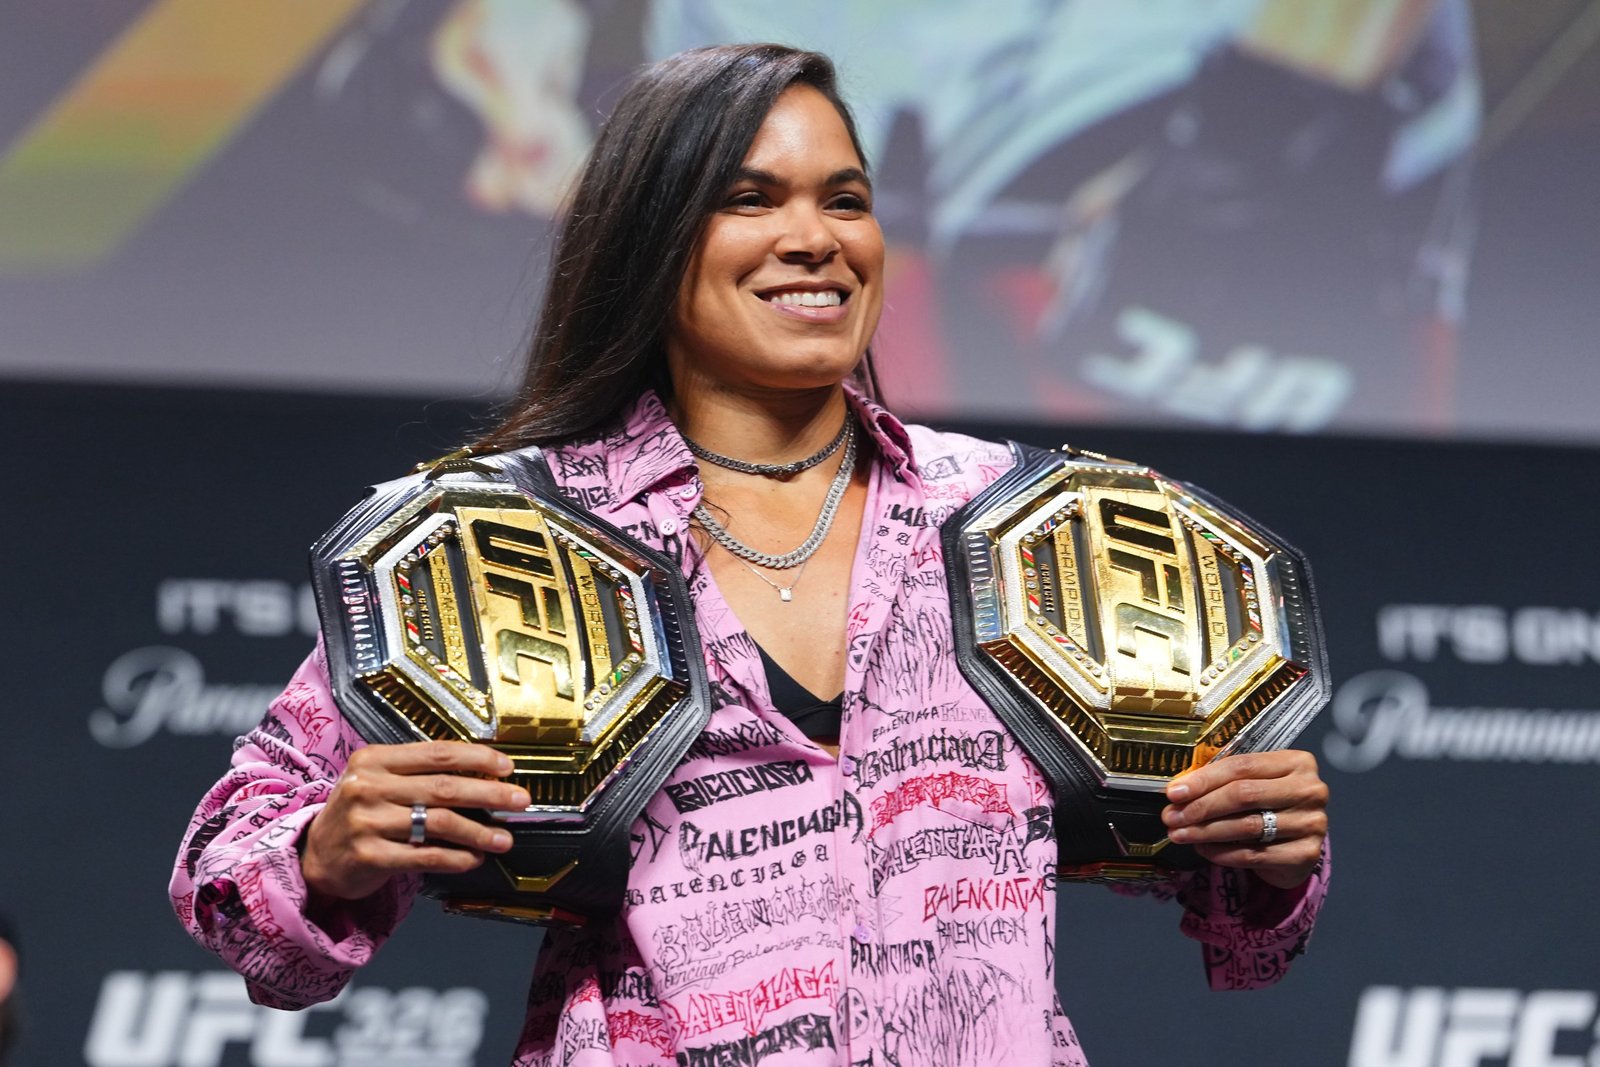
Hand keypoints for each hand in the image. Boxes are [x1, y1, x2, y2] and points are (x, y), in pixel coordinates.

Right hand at [301, 741, 529, 900]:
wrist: (315, 857)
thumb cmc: (358, 814)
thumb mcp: (377, 781)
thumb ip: (417, 774)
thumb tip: (481, 776)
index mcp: (374, 759)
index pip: (437, 753)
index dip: (478, 759)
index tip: (507, 767)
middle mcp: (369, 787)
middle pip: (444, 787)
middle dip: (490, 794)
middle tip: (520, 800)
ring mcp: (367, 822)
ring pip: (439, 823)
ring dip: (479, 832)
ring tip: (503, 839)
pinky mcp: (370, 856)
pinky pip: (425, 855)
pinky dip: (455, 858)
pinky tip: (473, 859)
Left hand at [1161, 750, 1327, 889]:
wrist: (1296, 847)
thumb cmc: (1268, 807)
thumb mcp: (1252, 785)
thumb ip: (1222, 782)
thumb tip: (1177, 791)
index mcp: (1296, 762)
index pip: (1242, 766)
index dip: (1204, 780)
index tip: (1174, 793)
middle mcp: (1310, 790)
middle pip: (1243, 795)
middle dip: (1201, 807)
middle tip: (1172, 817)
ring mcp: (1312, 823)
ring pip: (1247, 826)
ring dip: (1206, 831)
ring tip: (1180, 834)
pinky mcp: (1307, 854)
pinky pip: (1254, 854)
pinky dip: (1222, 853)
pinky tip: (1203, 849)